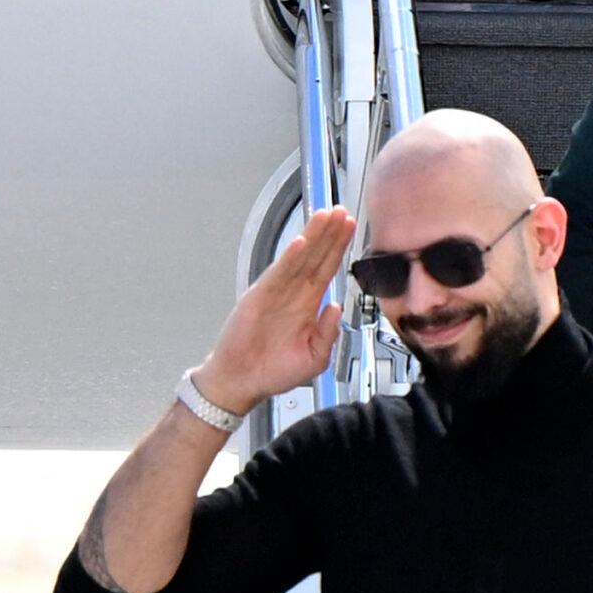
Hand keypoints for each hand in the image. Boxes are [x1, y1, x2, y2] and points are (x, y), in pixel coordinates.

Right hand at [195, 206, 354, 414]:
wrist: (243, 382)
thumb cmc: (274, 371)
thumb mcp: (314, 359)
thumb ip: (328, 334)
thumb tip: (336, 307)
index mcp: (308, 306)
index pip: (327, 269)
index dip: (338, 248)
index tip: (349, 227)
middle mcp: (294, 294)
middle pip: (316, 256)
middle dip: (329, 233)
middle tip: (341, 211)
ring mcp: (276, 292)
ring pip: (299, 258)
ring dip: (313, 236)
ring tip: (326, 215)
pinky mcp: (260, 296)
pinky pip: (278, 273)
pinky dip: (289, 257)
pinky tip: (301, 242)